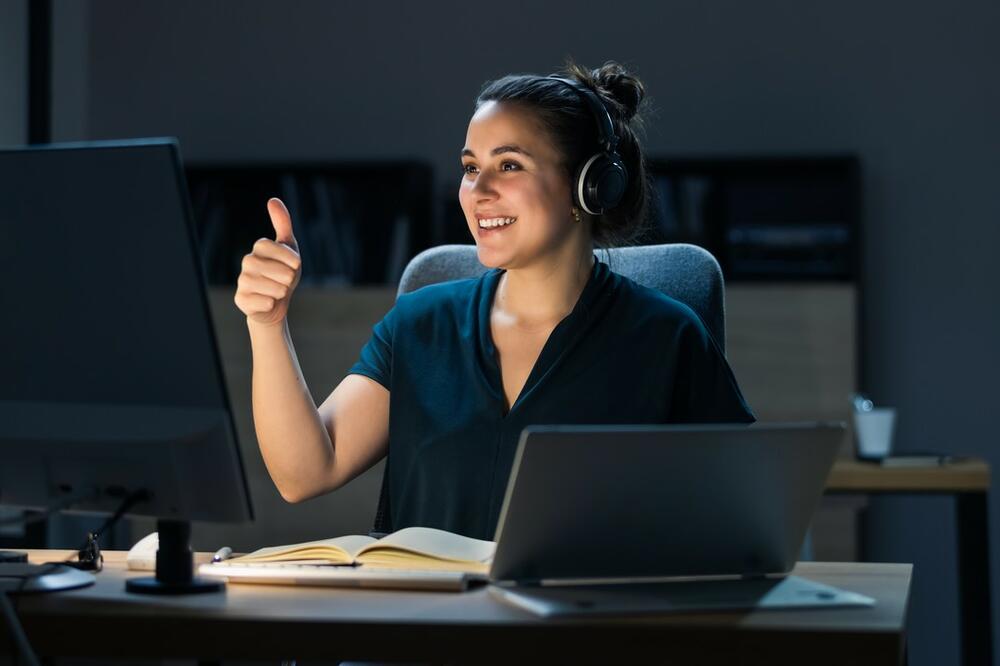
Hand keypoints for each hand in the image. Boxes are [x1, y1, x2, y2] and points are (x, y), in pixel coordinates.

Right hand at [234, 198, 301, 326]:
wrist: (276, 304)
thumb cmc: (284, 273)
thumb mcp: (289, 248)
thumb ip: (282, 224)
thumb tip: (272, 200)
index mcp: (259, 248)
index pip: (275, 248)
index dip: (290, 259)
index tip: (295, 265)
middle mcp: (247, 262)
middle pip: (278, 271)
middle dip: (289, 278)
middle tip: (285, 281)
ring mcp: (242, 281)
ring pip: (274, 289)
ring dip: (282, 292)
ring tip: (277, 291)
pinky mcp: (241, 300)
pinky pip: (266, 304)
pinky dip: (272, 304)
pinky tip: (268, 302)